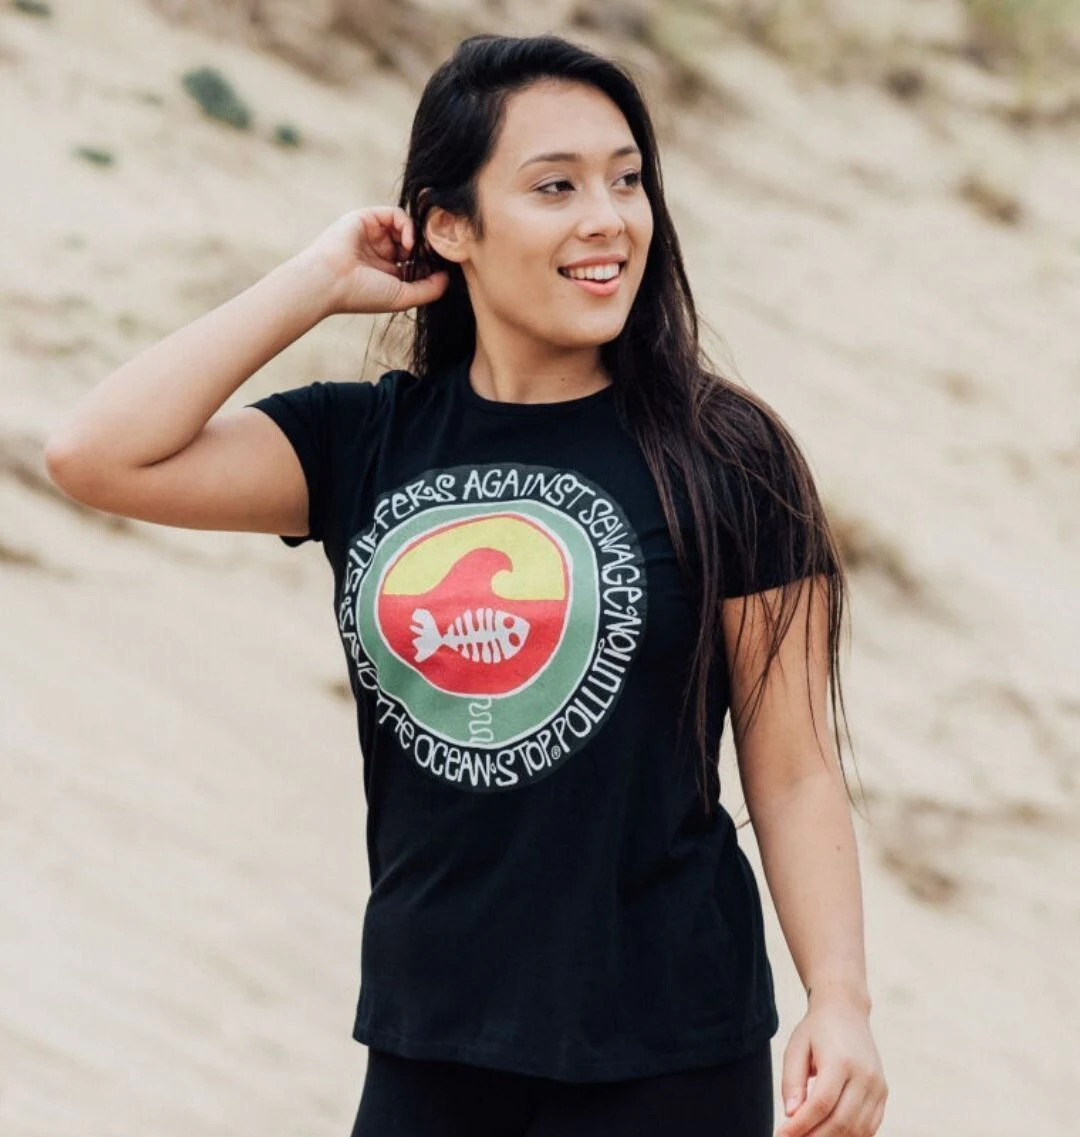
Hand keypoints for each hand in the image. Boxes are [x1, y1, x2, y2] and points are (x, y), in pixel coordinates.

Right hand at [304, 207, 449, 315]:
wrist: (330, 280)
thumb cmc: (363, 294)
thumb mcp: (403, 297)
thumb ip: (429, 289)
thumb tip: (447, 277)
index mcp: (388, 274)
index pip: (417, 264)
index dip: (431, 264)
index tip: (442, 269)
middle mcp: (382, 254)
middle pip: (415, 244)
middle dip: (427, 249)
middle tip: (436, 256)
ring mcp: (374, 236)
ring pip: (407, 228)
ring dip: (418, 238)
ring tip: (418, 251)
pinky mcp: (367, 218)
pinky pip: (396, 214)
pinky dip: (407, 226)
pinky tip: (407, 241)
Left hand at [775, 992, 887, 1136]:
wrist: (846, 1011)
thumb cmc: (816, 1030)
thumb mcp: (796, 1048)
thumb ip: (792, 1081)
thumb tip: (791, 1115)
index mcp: (841, 1060)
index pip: (822, 1104)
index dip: (801, 1125)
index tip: (782, 1135)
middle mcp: (865, 1075)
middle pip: (841, 1121)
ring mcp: (878, 1086)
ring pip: (857, 1129)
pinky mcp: (883, 1093)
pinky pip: (869, 1126)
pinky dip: (850, 1135)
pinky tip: (828, 1133)